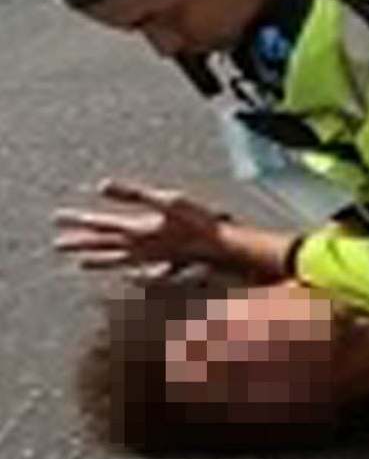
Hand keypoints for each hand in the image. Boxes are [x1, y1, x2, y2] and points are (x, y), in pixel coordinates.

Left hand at [52, 180, 230, 275]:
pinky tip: (124, 273)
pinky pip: (136, 268)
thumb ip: (134, 192)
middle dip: (79, 243)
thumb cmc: (199, 222)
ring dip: (97, 260)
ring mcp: (150, 256)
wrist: (222, 249)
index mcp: (136, 228)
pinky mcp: (163, 260)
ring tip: (81, 263)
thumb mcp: (167, 199)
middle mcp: (138, 245)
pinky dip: (125, 269)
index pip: (99, 224)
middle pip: (102, 244)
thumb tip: (101, 185)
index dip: (77, 220)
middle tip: (58, 245)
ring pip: (116, 260)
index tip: (57, 219)